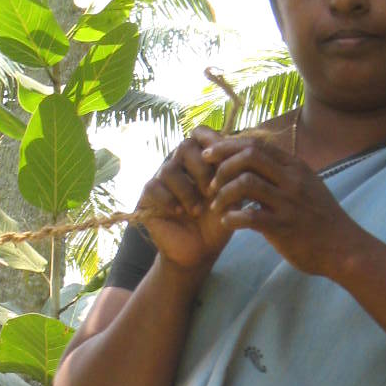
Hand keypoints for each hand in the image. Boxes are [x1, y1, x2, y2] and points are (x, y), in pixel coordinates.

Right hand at [135, 130, 231, 272]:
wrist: (201, 251)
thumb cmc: (218, 223)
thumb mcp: (233, 197)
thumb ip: (234, 174)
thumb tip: (236, 152)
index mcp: (201, 160)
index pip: (201, 134)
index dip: (212, 142)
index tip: (224, 162)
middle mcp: (180, 165)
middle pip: (185, 146)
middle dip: (202, 169)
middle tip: (212, 191)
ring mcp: (163, 180)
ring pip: (169, 168)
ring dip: (187, 190)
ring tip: (197, 210)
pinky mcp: (148, 197)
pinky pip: (154, 186)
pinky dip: (169, 199)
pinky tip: (180, 212)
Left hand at [201, 137, 360, 276]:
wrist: (345, 248)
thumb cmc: (321, 219)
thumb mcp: (307, 185)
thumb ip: (282, 173)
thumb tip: (254, 163)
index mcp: (295, 167)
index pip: (256, 144)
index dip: (227, 146)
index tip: (209, 156)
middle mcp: (292, 180)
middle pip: (249, 156)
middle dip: (222, 165)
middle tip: (210, 183)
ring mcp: (289, 203)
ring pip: (246, 183)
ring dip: (223, 193)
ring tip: (217, 206)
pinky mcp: (284, 227)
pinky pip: (250, 216)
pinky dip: (232, 218)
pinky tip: (227, 223)